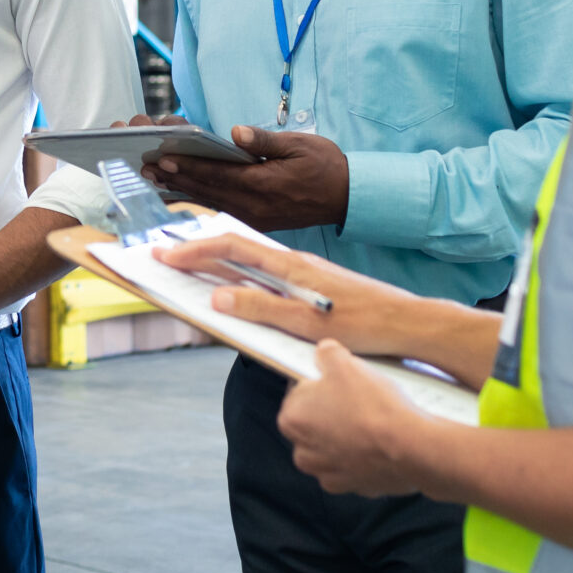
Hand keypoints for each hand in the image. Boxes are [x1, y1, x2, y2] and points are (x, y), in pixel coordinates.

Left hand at [148, 125, 348, 231]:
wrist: (346, 197)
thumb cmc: (324, 166)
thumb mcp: (300, 145)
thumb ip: (265, 141)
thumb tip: (236, 132)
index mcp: (264, 185)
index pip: (218, 174)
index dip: (189, 166)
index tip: (163, 157)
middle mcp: (255, 205)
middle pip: (207, 190)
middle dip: (175, 177)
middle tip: (145, 167)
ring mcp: (254, 217)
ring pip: (210, 202)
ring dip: (181, 190)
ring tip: (154, 179)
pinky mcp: (256, 222)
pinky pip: (221, 210)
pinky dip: (198, 201)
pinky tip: (180, 194)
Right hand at [152, 231, 420, 355]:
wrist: (409, 322)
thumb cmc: (363, 324)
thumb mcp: (307, 323)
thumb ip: (261, 309)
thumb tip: (217, 296)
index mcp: (288, 267)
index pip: (230, 249)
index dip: (193, 251)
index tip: (163, 255)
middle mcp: (294, 262)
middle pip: (235, 247)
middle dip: (197, 249)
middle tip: (164, 253)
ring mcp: (305, 270)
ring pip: (251, 258)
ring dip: (217, 260)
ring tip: (190, 264)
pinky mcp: (314, 282)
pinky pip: (266, 270)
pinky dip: (242, 272)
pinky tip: (240, 283)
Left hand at [279, 341, 432, 495]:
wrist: (410, 447)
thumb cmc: (373, 406)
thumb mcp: (345, 363)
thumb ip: (327, 353)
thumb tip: (324, 353)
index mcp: (291, 419)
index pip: (298, 393)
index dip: (321, 383)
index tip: (339, 380)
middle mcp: (303, 452)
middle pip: (315, 422)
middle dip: (333, 411)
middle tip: (359, 398)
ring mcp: (328, 474)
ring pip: (335, 446)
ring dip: (349, 435)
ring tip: (374, 420)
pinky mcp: (354, 487)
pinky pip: (357, 466)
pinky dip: (367, 456)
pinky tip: (383, 442)